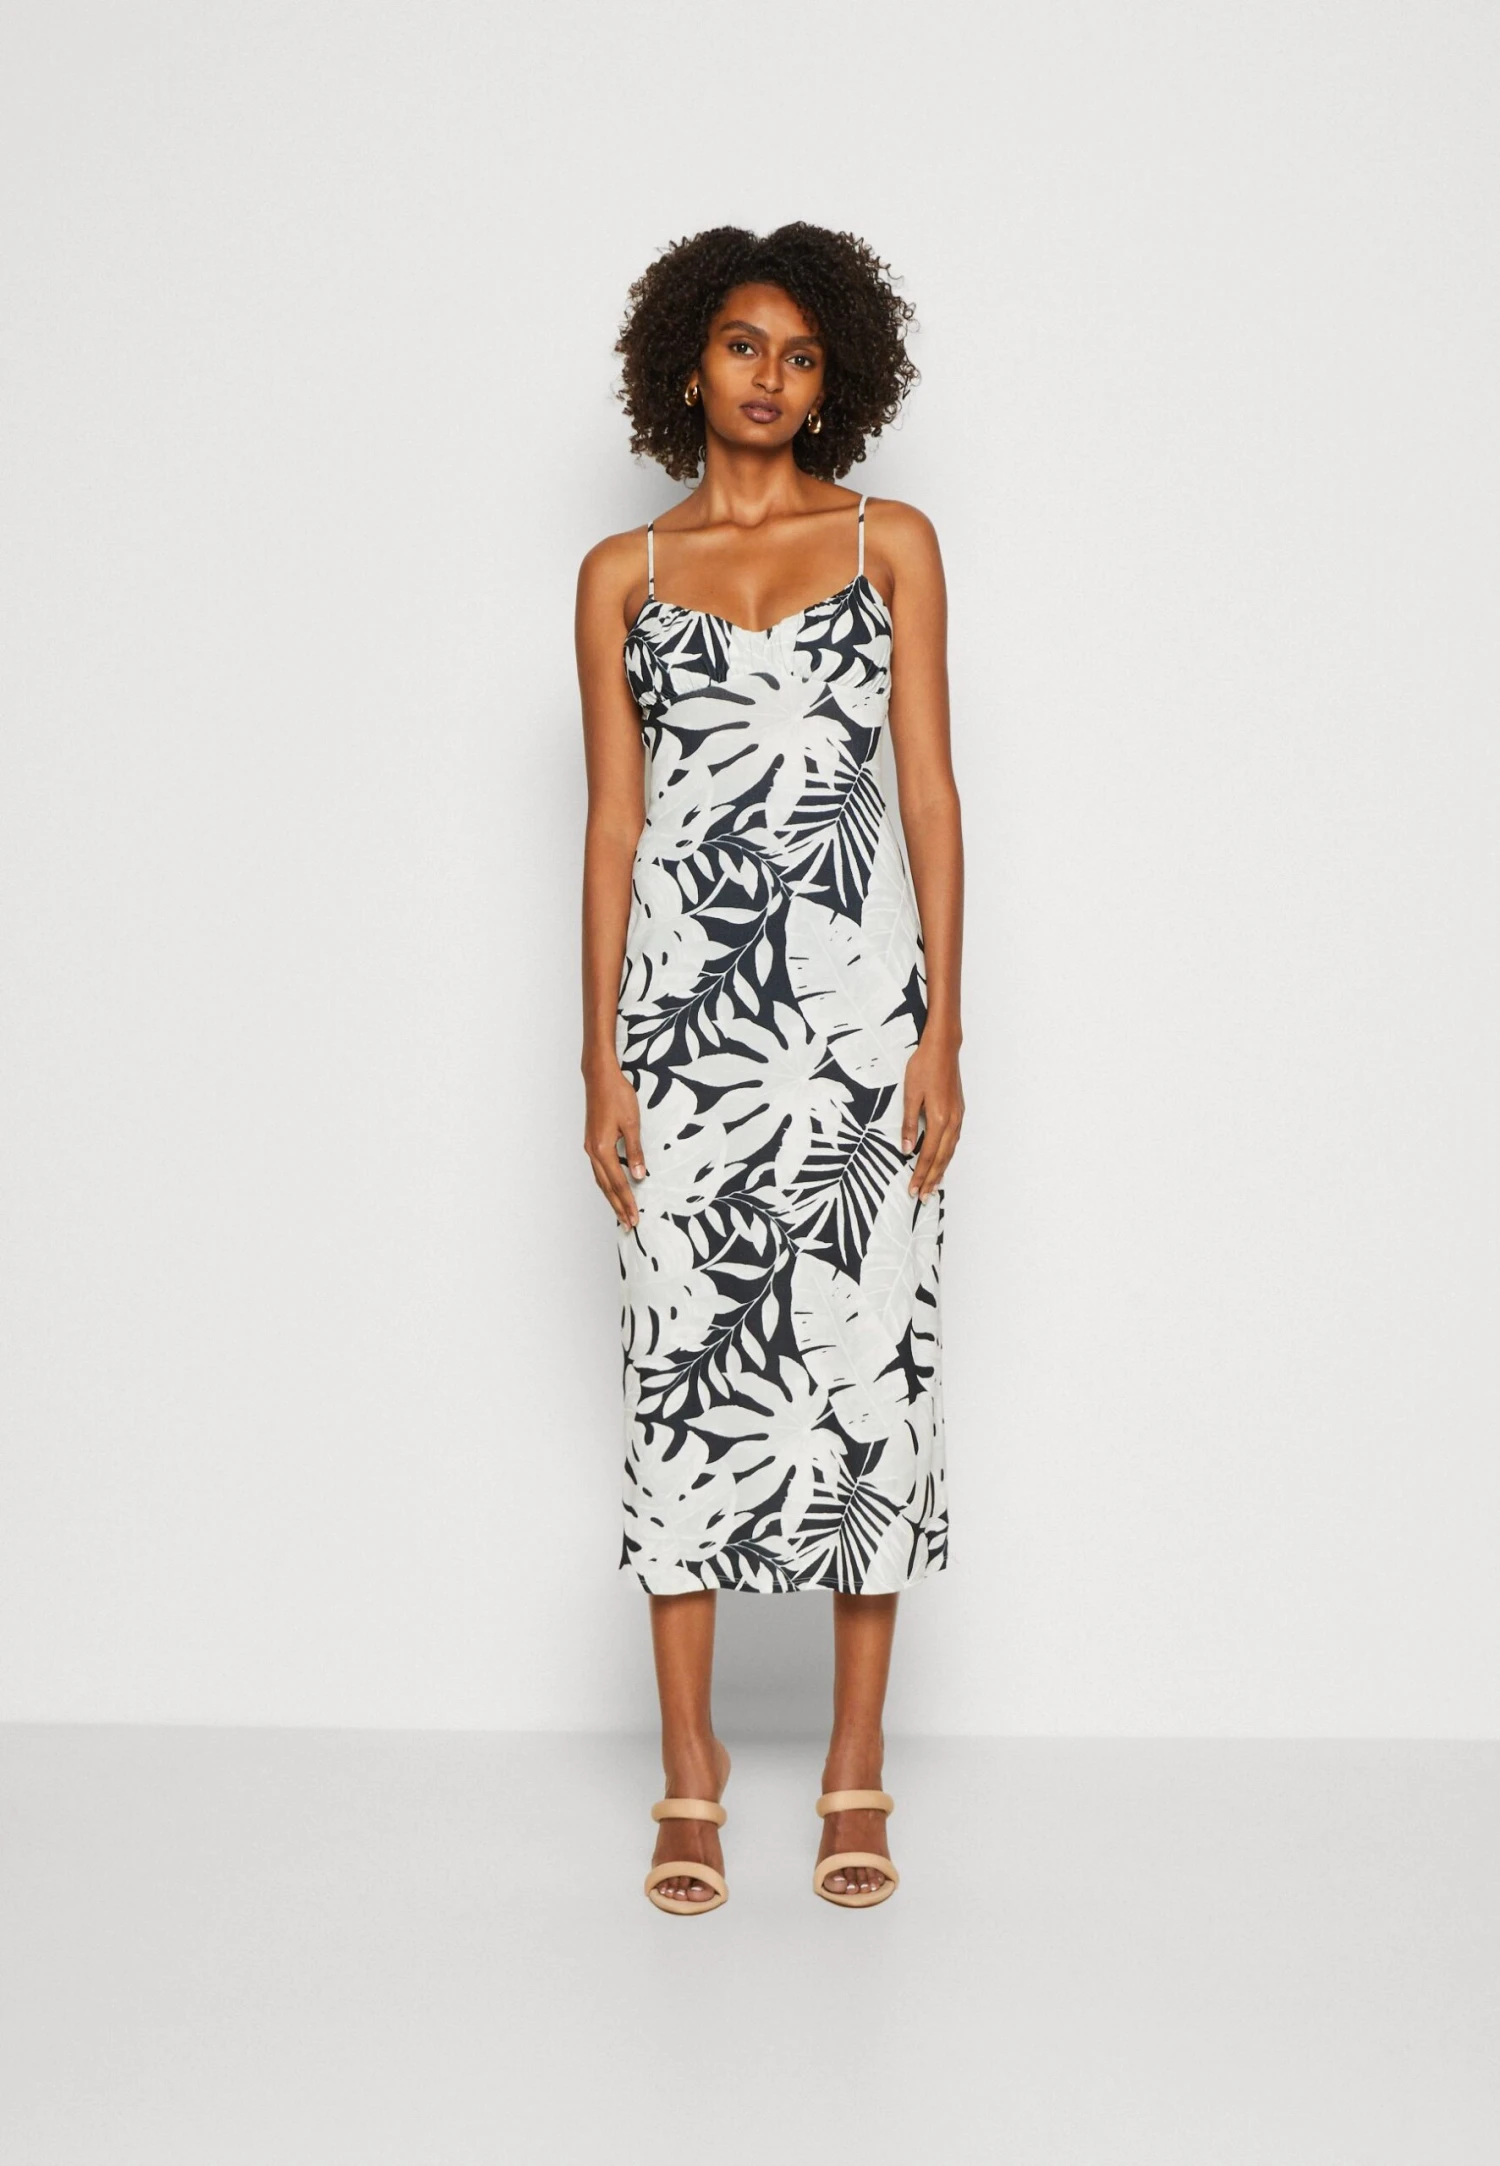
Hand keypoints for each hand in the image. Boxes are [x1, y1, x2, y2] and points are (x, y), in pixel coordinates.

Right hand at [584, 1056, 647, 1228]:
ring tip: (620, 1212)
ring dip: (611, 1197)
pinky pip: (599, 1169)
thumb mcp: (632, 1123)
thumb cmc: (617, 1096)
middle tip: (628, 1224)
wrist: (599, 1077)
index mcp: (603, 1148)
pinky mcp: (591, 1141)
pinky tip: (612, 1187)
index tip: (634, 1218)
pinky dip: (606, 1182)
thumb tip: (639, 1176)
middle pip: (606, 1186)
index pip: (618, 1182)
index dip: (627, 1201)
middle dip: (617, 1206)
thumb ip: (635, 1151)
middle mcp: (593, 1151)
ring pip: (600, 1179)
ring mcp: (590, 1147)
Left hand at [902, 1034, 962, 1200]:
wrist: (943, 1048)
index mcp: (939, 1118)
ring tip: (933, 1186)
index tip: (913, 1190)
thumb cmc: (924, 1067)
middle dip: (932, 1179)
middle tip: (922, 1197)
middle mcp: (952, 1121)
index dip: (920, 1174)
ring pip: (950, 1151)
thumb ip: (909, 1123)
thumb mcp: (911, 1094)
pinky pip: (953, 1141)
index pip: (928, 1154)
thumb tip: (907, 1149)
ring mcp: (958, 1117)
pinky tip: (942, 1160)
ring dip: (941, 1170)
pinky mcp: (958, 1111)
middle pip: (942, 1158)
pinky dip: (947, 1155)